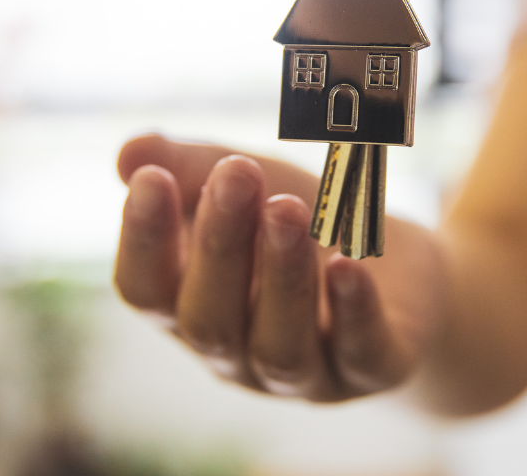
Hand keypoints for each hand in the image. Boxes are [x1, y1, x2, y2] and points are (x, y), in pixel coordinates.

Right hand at [114, 134, 446, 399]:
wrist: (397, 271)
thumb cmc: (302, 226)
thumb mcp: (251, 190)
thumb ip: (192, 168)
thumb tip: (129, 153)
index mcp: (191, 310)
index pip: (146, 292)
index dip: (143, 240)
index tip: (153, 179)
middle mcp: (238, 354)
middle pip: (210, 320)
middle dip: (221, 245)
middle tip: (237, 174)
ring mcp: (305, 374)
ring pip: (280, 346)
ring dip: (281, 276)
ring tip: (288, 209)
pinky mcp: (373, 368)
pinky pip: (361, 352)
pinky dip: (353, 309)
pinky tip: (348, 263)